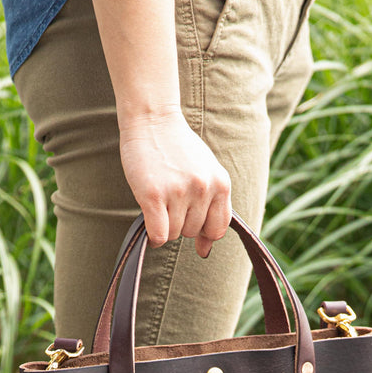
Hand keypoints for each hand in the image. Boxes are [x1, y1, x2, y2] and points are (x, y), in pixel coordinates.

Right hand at [119, 108, 231, 257]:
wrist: (153, 119)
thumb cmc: (178, 150)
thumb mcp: (206, 173)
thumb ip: (211, 209)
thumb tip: (205, 253)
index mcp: (221, 183)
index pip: (217, 229)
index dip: (203, 231)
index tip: (191, 220)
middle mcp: (203, 188)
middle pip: (192, 233)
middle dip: (181, 222)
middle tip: (170, 198)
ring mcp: (179, 192)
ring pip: (174, 234)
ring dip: (165, 224)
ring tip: (160, 199)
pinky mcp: (154, 195)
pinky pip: (159, 234)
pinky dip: (154, 236)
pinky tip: (150, 218)